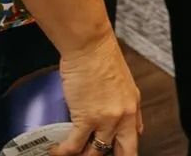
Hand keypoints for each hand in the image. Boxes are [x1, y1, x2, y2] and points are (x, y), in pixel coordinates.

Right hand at [51, 33, 142, 155]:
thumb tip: (110, 111)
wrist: (89, 45)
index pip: (134, 136)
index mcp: (133, 105)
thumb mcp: (121, 80)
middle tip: (95, 155)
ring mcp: (106, 120)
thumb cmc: (101, 55)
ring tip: (73, 153)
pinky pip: (75, 146)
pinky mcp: (87, 120)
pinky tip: (56, 151)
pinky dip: (63, 152)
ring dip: (83, 154)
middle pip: (125, 151)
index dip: (124, 147)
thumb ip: (119, 99)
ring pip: (96, 152)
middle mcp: (124, 116)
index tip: (114, 149)